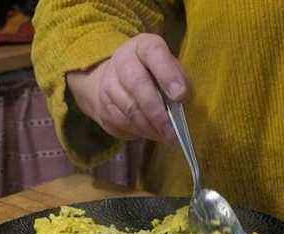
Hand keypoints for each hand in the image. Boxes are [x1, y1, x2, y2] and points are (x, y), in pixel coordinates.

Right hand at [66, 33, 188, 143]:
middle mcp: (122, 60)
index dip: (167, 74)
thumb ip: (179, 80)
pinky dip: (140, 132)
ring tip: (167, 137)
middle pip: (137, 84)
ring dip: (150, 127)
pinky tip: (153, 135)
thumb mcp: (171, 68)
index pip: (153, 53)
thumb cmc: (155, 75)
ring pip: (129, 108)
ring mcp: (108, 83)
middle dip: (157, 111)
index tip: (180, 95)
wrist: (118, 79)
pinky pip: (121, 122)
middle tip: (172, 130)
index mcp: (144, 46)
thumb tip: (181, 101)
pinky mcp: (102, 105)